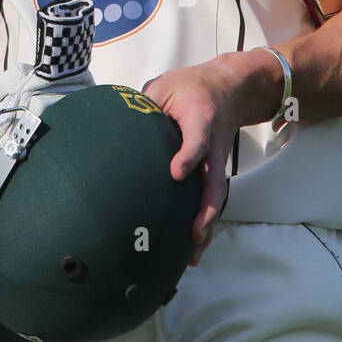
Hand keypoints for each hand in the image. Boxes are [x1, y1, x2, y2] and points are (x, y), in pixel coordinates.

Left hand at [141, 58, 244, 266]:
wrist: (230, 87)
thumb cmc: (191, 87)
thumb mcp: (164, 86)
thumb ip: (144, 106)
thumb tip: (111, 129)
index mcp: (200, 117)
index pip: (197, 139)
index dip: (188, 156)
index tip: (176, 173)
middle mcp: (213, 144)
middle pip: (214, 181)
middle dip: (205, 209)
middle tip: (194, 233)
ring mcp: (216, 160)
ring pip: (215, 197)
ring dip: (206, 226)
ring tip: (193, 255)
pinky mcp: (214, 171)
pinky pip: (211, 199)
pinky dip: (204, 224)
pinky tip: (192, 248)